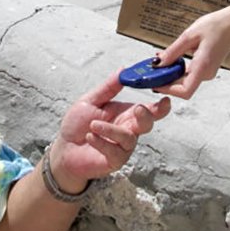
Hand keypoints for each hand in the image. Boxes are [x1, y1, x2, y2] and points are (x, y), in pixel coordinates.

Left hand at [48, 73, 170, 192]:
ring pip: (128, 138)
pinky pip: (115, 151)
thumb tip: (123, 70)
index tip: (166, 100)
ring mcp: (123, 147)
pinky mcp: (115, 160)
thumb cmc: (78, 124)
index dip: (160, 106)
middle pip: (147, 124)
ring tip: (93, 125)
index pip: (149, 109)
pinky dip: (102, 142)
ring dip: (111, 130)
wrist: (64, 148)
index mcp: (126, 113)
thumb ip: (108, 87)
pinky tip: (89, 137)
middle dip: (147, 116)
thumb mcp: (90, 100)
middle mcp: (128, 130)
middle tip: (138, 109)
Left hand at [151, 6, 229, 99]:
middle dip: (165, 80)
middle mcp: (206, 73)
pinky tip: (169, 59)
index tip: (154, 83)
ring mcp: (206, 72)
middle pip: (182, 87)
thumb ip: (173, 52)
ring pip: (184, 80)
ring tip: (157, 62)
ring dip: (170, 73)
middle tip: (150, 72)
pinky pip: (189, 73)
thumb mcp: (189, 36)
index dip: (168, 90)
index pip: (185, 91)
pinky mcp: (205, 68)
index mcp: (203, 67)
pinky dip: (177, 68)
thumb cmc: (215, 26)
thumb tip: (158, 63)